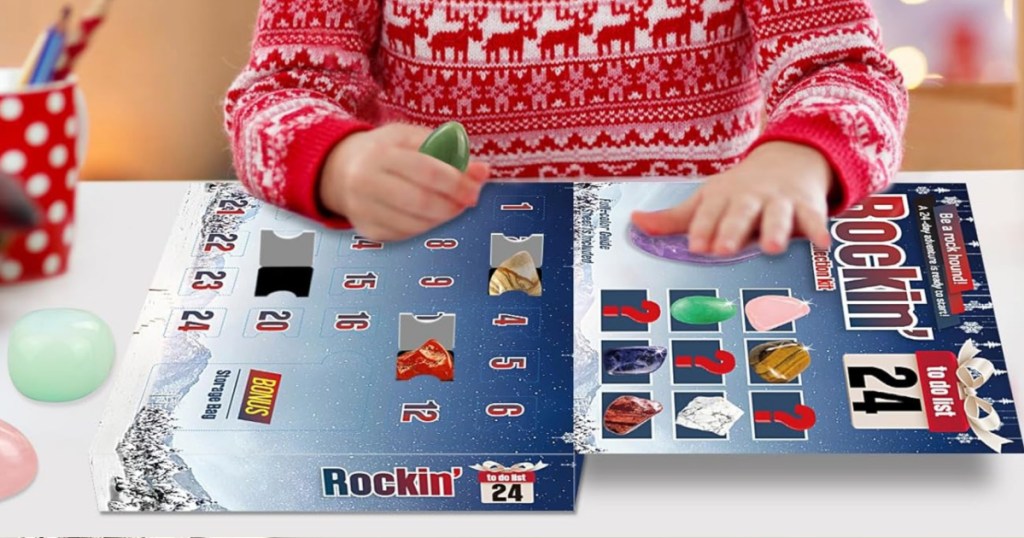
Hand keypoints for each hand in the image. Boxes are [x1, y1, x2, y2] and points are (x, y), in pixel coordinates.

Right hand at [320, 123, 489, 241]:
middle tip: (469, 200)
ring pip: (415, 223)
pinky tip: (431, 213)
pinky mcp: (368, 230)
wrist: (339, 170)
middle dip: (453, 204)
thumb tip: (483, 172)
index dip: (457, 182)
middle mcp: (367, 182)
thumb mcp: (411, 138)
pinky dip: (426, 225)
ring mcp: (364, 209)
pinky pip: (407, 233)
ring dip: (443, 217)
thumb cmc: (384, 150)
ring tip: (453, 205)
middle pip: (421, 202)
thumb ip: (448, 150)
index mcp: (380, 153)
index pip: (427, 171)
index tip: (476, 186)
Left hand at [631, 142, 833, 254]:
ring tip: (772, 248)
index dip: (702, 228)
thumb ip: (674, 219)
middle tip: (724, 249)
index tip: (695, 246)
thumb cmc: (740, 191)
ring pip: (777, 215)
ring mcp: (780, 201)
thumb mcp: (707, 200)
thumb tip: (635, 224)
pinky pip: (814, 217)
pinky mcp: (808, 205)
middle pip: (740, 213)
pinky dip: (818, 229)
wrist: (789, 158)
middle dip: (732, 230)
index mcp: (722, 197)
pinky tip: (821, 244)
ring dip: (775, 229)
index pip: (708, 213)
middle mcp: (750, 198)